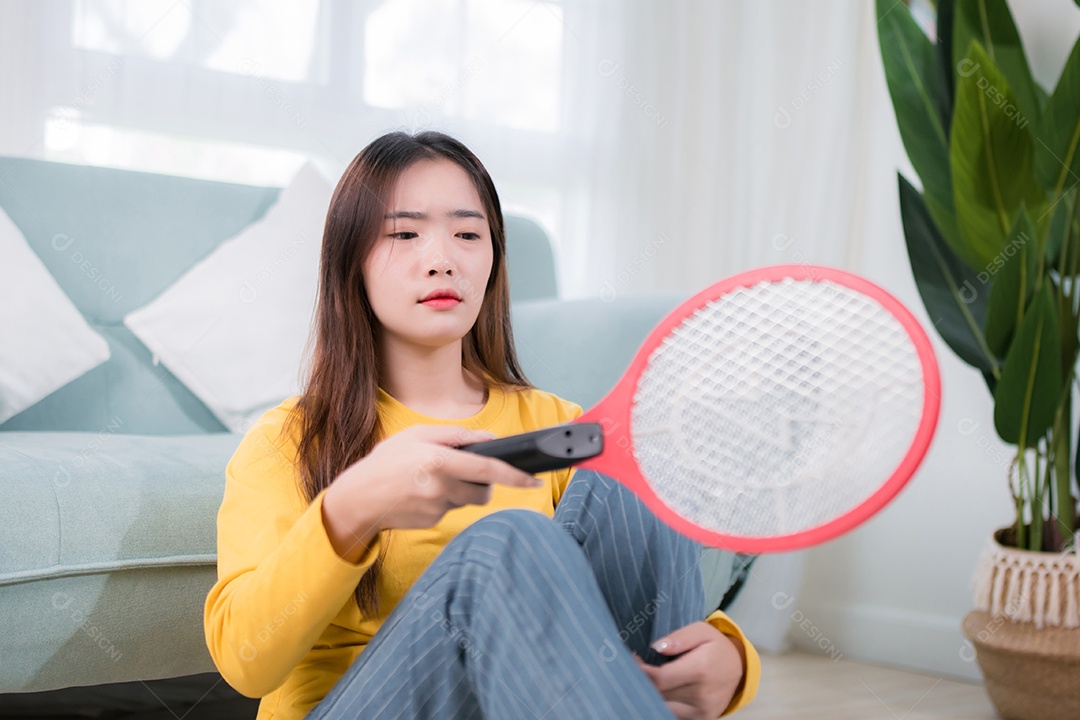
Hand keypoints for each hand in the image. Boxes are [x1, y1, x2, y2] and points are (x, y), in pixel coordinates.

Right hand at [323, 425, 540, 560]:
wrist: (357, 498)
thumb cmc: (387, 461)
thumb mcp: (417, 435)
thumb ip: (456, 435)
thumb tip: (490, 440)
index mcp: (439, 460)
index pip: (488, 469)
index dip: (516, 475)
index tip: (535, 479)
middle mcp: (440, 486)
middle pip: (484, 490)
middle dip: (484, 481)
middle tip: (466, 470)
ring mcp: (436, 508)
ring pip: (468, 499)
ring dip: (462, 489)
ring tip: (434, 478)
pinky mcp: (432, 522)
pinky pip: (450, 509)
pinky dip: (444, 499)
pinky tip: (421, 493)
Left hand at [633, 622, 743, 719]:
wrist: (738, 669)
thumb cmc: (716, 647)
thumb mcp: (701, 630)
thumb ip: (679, 637)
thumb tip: (656, 647)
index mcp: (700, 670)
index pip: (659, 679)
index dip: (640, 671)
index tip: (633, 660)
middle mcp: (701, 695)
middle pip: (658, 694)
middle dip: (642, 681)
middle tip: (635, 668)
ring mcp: (701, 711)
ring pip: (663, 707)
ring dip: (651, 694)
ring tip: (647, 679)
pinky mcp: (701, 719)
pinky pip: (672, 714)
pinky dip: (662, 704)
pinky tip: (659, 691)